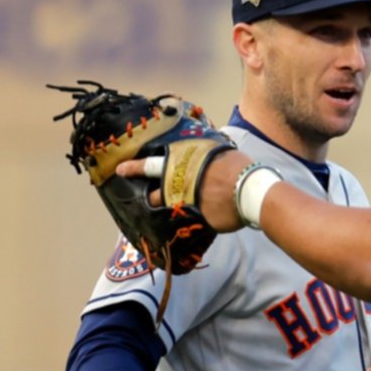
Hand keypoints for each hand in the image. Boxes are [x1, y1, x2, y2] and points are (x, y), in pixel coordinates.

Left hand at [116, 148, 252, 232]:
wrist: (250, 190)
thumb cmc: (238, 167)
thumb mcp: (219, 151)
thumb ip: (205, 155)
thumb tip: (207, 154)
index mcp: (181, 163)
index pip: (151, 166)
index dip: (134, 168)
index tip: (120, 170)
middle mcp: (177, 183)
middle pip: (156, 193)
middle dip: (151, 196)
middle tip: (148, 198)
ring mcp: (185, 203)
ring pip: (167, 208)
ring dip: (167, 208)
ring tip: (172, 208)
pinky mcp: (196, 219)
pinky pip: (188, 219)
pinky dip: (191, 218)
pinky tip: (197, 217)